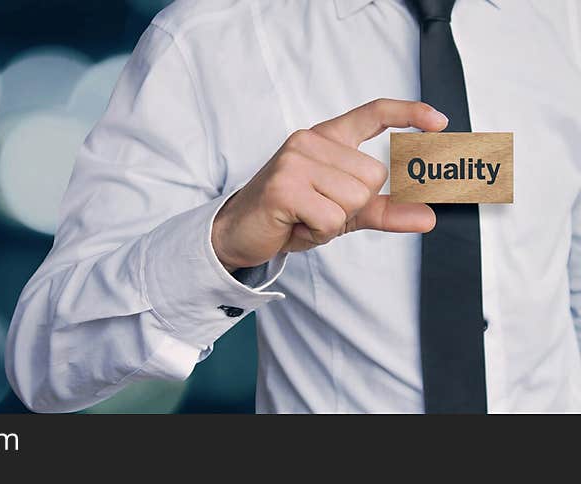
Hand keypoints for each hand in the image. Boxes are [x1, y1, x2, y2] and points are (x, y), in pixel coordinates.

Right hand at [212, 98, 446, 271]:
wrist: (238, 233)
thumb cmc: (289, 216)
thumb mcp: (341, 211)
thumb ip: (383, 210)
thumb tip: (428, 216)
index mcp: (325, 139)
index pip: (372, 114)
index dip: (408, 113)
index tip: (439, 122)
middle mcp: (309, 142)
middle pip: (372, 176)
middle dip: (352, 206)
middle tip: (317, 210)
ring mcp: (294, 162)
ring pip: (354, 198)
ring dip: (333, 222)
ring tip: (304, 218)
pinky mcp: (283, 188)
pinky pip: (331, 218)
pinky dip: (318, 233)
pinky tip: (295, 226)